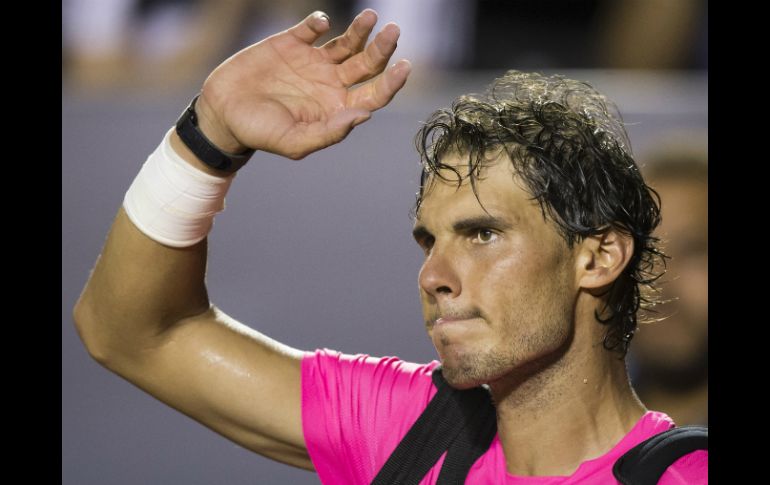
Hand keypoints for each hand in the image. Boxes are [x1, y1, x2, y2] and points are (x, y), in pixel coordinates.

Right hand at [194, 9, 410, 159]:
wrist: (222, 113)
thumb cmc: (260, 133)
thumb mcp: (294, 142)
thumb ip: (329, 132)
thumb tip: (364, 115)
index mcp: (337, 108)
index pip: (374, 94)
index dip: (392, 82)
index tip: (403, 67)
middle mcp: (331, 83)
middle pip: (367, 64)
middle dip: (382, 49)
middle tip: (393, 32)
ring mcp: (313, 61)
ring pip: (347, 43)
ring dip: (361, 30)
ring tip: (371, 18)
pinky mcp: (292, 43)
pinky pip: (312, 28)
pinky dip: (318, 23)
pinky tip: (321, 24)